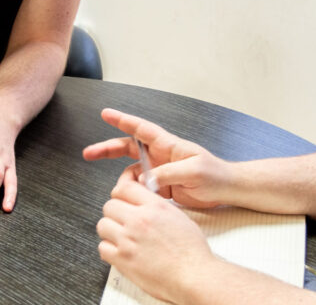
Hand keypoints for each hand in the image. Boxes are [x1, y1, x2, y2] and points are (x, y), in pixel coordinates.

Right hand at [83, 108, 230, 208]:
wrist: (226, 190)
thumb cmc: (215, 175)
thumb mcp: (194, 171)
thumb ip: (168, 173)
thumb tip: (146, 180)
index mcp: (168, 145)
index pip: (141, 129)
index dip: (123, 120)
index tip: (106, 114)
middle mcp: (161, 156)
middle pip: (128, 147)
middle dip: (107, 148)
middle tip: (88, 153)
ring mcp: (160, 171)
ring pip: (132, 171)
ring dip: (123, 180)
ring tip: (122, 193)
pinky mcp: (161, 188)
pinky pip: (141, 188)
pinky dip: (134, 194)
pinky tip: (134, 201)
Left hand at [97, 168, 216, 303]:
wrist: (193, 276)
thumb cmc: (191, 251)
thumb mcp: (178, 217)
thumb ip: (157, 206)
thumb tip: (143, 203)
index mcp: (155, 207)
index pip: (124, 188)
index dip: (121, 192)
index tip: (121, 198)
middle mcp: (139, 220)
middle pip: (110, 205)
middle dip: (115, 212)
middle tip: (122, 220)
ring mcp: (128, 239)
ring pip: (102, 225)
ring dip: (110, 230)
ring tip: (121, 237)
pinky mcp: (122, 259)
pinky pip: (102, 247)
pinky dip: (109, 249)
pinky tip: (120, 251)